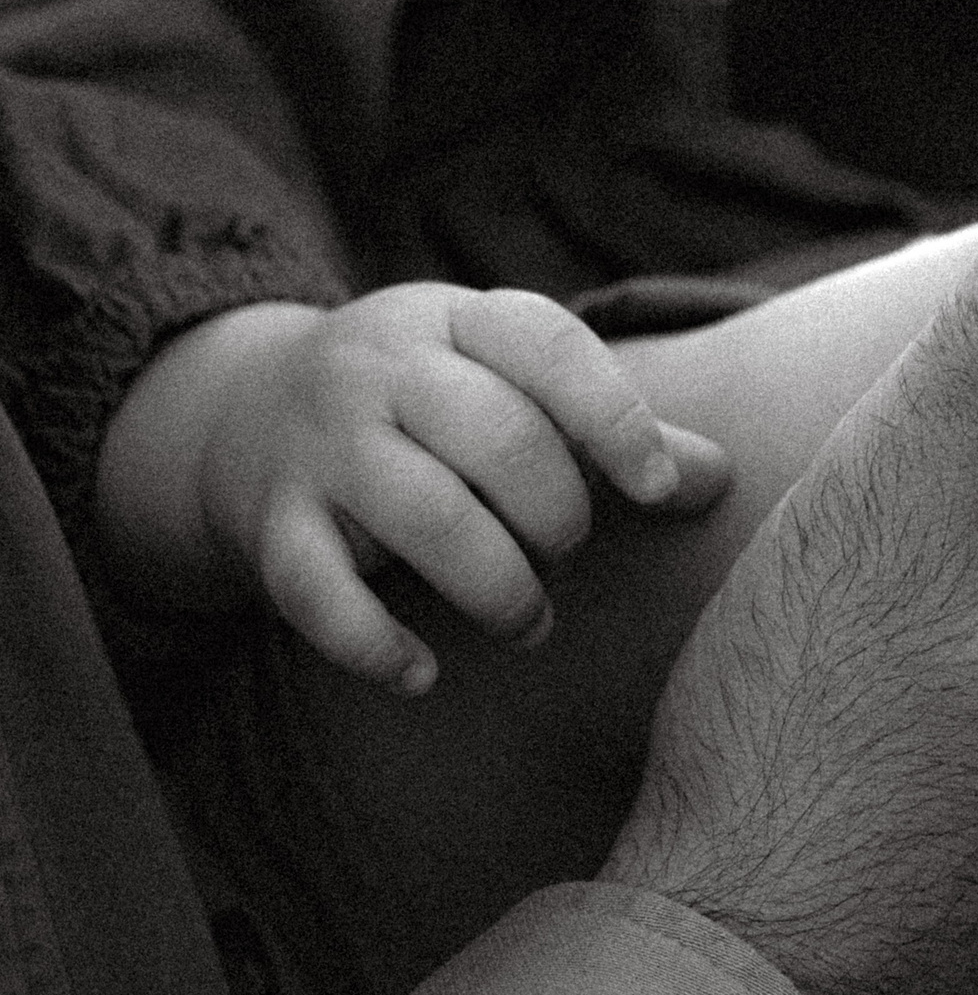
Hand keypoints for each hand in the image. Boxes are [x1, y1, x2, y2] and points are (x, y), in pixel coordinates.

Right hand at [105, 284, 730, 692]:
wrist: (241, 407)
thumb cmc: (430, 405)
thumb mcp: (511, 386)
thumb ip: (613, 429)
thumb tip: (719, 480)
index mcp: (459, 320)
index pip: (550, 347)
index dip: (615, 419)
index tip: (658, 490)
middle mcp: (384, 368)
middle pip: (493, 437)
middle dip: (555, 515)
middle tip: (567, 553)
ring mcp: (320, 444)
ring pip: (420, 514)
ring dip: (493, 585)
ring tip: (528, 622)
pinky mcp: (270, 523)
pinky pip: (315, 591)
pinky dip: (372, 642)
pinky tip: (422, 674)